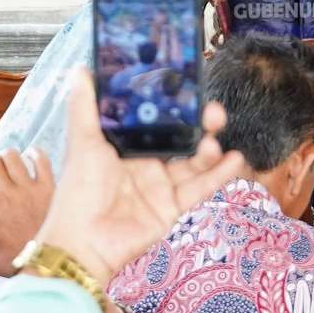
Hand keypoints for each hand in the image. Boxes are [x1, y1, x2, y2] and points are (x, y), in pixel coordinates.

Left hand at [30, 68, 246, 286]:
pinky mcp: (172, 207)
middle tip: (215, 113)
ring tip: (215, 142)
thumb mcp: (83, 143)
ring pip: (194, 162)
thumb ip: (85, 108)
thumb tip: (80, 69)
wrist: (83, 244)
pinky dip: (219, 175)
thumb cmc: (79, 191)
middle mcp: (146, 163)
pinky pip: (200, 188)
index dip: (176, 105)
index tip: (193, 89)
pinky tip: (234, 160)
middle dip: (201, 124)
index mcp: (126, 145)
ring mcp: (161, 186)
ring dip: (210, 150)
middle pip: (182, 138)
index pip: (157, 119)